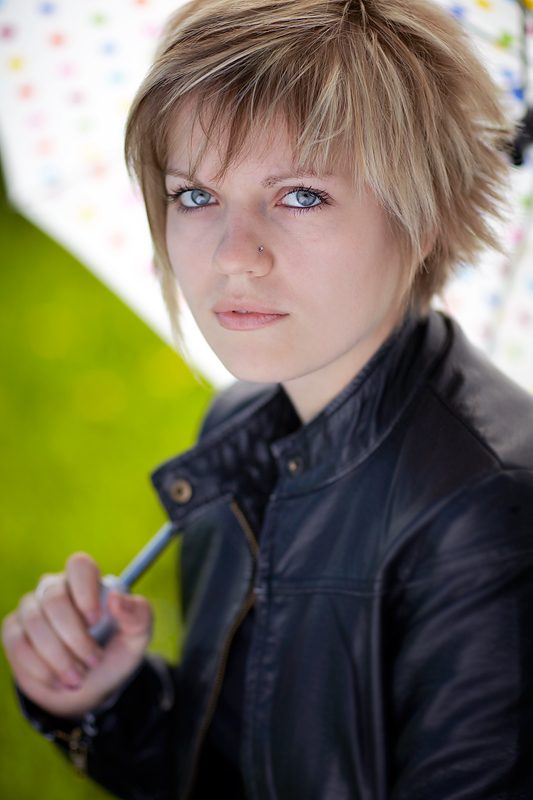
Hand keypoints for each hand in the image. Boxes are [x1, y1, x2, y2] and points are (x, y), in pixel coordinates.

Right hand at [1, 552, 152, 718]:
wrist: (90, 686)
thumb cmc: (115, 651)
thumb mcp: (138, 636)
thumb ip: (137, 614)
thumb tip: (116, 599)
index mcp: (87, 581)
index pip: (79, 565)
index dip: (84, 590)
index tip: (96, 620)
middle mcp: (55, 588)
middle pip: (54, 599)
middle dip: (75, 638)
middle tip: (94, 662)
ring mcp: (31, 609)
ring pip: (35, 624)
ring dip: (59, 658)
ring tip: (78, 678)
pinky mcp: (14, 632)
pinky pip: (17, 644)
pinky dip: (39, 668)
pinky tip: (57, 680)